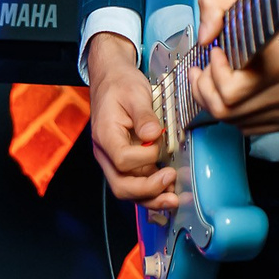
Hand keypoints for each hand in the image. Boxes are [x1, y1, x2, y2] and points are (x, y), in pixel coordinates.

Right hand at [86, 34, 175, 210]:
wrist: (110, 80)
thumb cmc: (120, 85)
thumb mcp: (135, 93)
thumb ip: (144, 116)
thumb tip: (154, 135)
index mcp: (105, 135)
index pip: (123, 159)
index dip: (145, 158)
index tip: (160, 144)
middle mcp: (105, 153)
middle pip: (121, 185)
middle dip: (148, 190)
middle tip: (171, 181)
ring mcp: (112, 160)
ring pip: (127, 190)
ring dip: (151, 198)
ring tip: (173, 198)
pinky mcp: (122, 162)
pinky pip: (133, 183)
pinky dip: (150, 191)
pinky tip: (167, 190)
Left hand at [191, 0, 278, 134]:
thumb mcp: (257, 0)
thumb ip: (218, 8)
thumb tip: (203, 36)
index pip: (229, 90)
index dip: (212, 73)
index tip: (215, 52)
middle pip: (226, 111)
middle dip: (205, 90)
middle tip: (203, 70)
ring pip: (235, 122)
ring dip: (218, 102)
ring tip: (216, 79)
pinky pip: (252, 127)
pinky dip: (238, 113)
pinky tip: (238, 91)